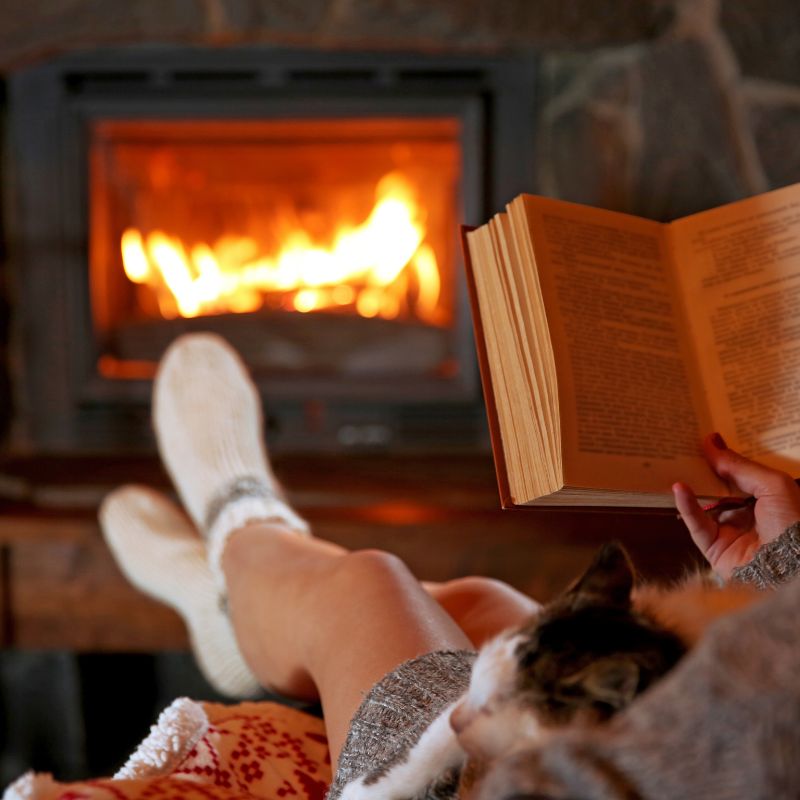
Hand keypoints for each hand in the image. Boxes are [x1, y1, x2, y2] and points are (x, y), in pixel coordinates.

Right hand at [673, 432, 799, 578]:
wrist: (790, 568)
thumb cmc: (792, 523)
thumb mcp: (773, 484)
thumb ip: (739, 465)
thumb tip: (711, 441)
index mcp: (768, 498)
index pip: (742, 473)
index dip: (725, 456)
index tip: (705, 436)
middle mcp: (749, 514)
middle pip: (720, 486)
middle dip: (704, 468)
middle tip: (684, 446)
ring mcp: (730, 531)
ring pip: (705, 503)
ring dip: (692, 485)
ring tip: (675, 463)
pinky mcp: (714, 547)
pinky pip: (697, 524)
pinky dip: (686, 506)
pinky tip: (679, 488)